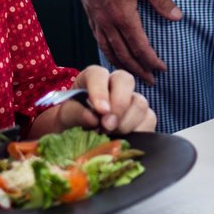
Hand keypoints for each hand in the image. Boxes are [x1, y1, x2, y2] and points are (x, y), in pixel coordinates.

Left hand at [39, 66, 156, 135]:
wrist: (75, 137)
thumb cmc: (69, 122)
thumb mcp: (64, 117)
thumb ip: (75, 113)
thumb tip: (93, 118)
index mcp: (92, 78)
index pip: (98, 74)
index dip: (100, 90)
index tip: (100, 110)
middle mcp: (114, 84)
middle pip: (125, 80)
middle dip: (119, 104)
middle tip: (107, 126)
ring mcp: (131, 99)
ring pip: (139, 102)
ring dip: (126, 122)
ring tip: (110, 136)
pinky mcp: (143, 117)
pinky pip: (149, 119)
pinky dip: (137, 131)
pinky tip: (123, 140)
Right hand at [76, 0, 181, 84]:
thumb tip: (177, 17)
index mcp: (123, 15)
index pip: (139, 47)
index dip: (151, 61)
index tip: (161, 69)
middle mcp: (108, 22)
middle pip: (123, 54)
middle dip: (138, 70)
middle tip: (151, 81)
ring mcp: (96, 20)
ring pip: (108, 51)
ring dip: (122, 66)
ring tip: (133, 74)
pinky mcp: (89, 15)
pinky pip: (99, 41)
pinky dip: (108, 53)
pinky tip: (114, 55)